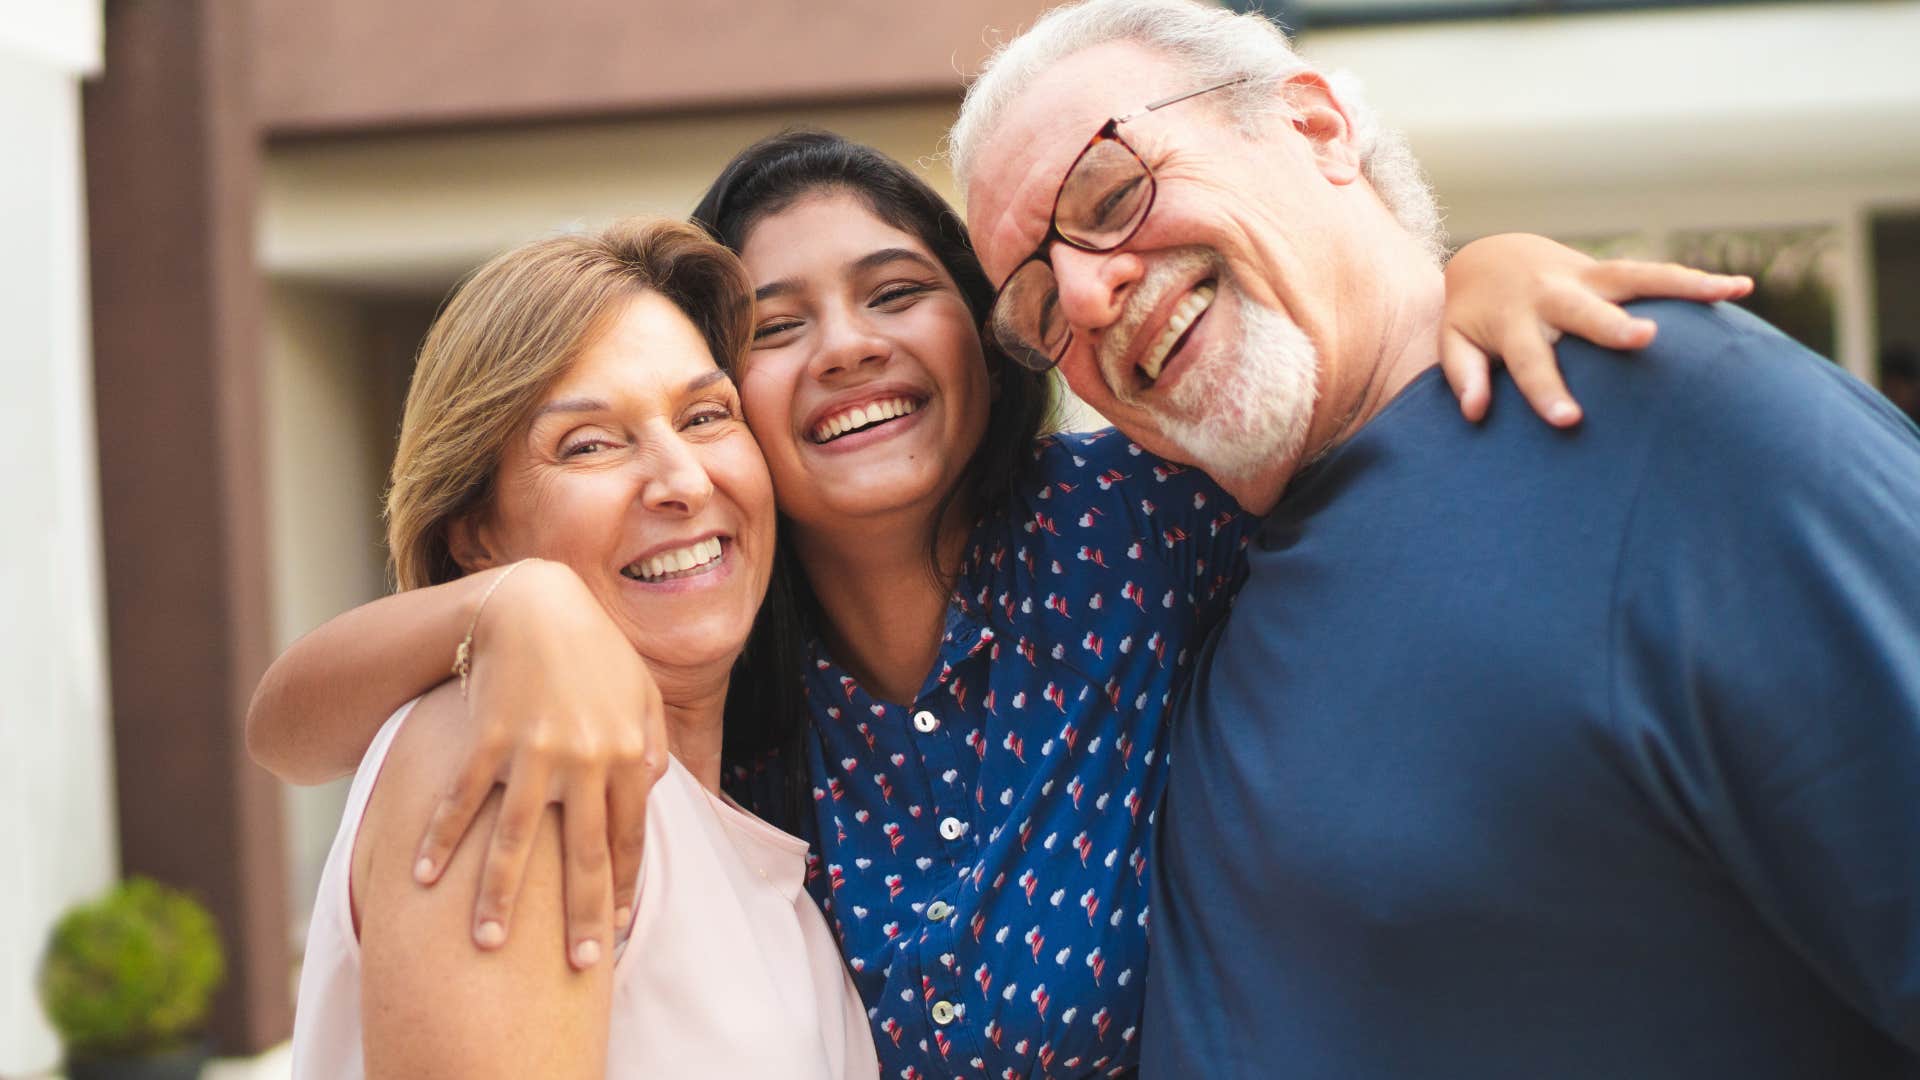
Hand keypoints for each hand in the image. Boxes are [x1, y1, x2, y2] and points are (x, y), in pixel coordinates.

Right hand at [410, 559, 665, 969]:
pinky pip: (462, 799)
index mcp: (626, 754)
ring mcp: (532, 752)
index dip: (622, 887)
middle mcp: (583, 761)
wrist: (532, 602)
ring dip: (498, 898)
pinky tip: (422, 876)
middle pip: (582, 855)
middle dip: (581, 915)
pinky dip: (441, 839)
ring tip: (486, 945)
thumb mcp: (639, 689)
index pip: (627, 838)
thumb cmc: (592, 647)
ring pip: (515, 841)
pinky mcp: (486, 739)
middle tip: (580, 964)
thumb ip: (651, 741)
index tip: (619, 929)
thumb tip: (655, 787)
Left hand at [1439, 233, 1753, 426]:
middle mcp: (1553, 295)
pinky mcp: (1611, 272)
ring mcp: (1586, 278)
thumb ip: (1464, 376)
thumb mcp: (1455, 343)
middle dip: (1613, 326)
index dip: (1548, 391)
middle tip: (1643, 340)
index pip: (1530, 362)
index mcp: (1513, 321)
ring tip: (1727, 293)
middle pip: (1584, 312)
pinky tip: (1741, 289)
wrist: (1491, 259)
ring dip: (1679, 285)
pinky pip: (1656, 274)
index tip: (1569, 420)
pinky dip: (1696, 279)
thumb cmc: (1475, 316)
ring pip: (1634, 278)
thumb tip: (1474, 412)